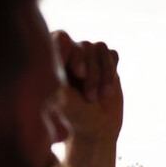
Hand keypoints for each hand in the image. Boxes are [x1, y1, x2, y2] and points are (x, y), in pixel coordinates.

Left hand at [52, 30, 123, 145]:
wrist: (97, 128)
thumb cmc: (75, 115)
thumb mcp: (63, 94)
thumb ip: (60, 66)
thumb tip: (63, 38)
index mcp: (53, 58)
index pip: (61, 38)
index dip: (73, 53)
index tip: (79, 74)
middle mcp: (69, 53)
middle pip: (84, 46)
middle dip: (92, 73)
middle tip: (90, 97)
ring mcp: (89, 56)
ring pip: (100, 48)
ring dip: (103, 75)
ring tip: (100, 97)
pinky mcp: (106, 62)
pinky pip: (112, 54)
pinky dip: (111, 71)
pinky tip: (107, 90)